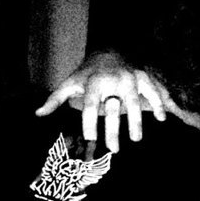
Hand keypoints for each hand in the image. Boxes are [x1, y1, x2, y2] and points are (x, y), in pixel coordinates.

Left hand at [35, 51, 172, 152]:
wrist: (108, 51)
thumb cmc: (86, 74)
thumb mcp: (69, 83)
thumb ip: (55, 100)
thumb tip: (38, 114)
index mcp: (94, 83)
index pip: (90, 105)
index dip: (90, 122)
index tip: (90, 139)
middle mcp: (113, 80)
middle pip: (114, 108)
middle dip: (114, 130)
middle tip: (113, 150)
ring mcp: (130, 77)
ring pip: (135, 101)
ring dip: (137, 121)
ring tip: (136, 139)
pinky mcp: (143, 76)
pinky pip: (152, 91)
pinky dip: (159, 103)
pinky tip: (162, 118)